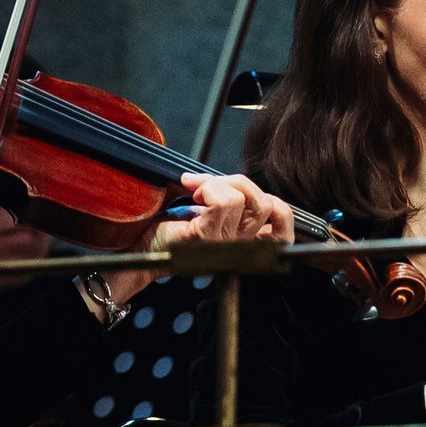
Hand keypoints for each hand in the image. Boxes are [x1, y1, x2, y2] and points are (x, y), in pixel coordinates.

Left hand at [157, 172, 293, 245]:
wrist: (141, 247)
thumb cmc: (171, 227)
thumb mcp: (211, 212)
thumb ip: (231, 199)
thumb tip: (234, 179)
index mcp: (245, 241)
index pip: (283, 224)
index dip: (274, 202)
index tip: (242, 193)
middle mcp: (239, 246)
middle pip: (265, 203)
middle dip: (238, 182)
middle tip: (210, 184)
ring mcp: (223, 244)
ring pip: (240, 199)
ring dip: (215, 183)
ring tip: (195, 191)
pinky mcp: (205, 237)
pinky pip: (222, 202)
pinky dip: (206, 187)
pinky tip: (191, 193)